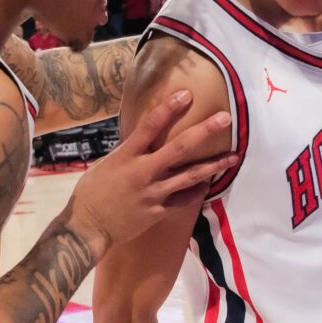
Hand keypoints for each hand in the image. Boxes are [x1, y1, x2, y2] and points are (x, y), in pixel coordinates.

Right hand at [65, 91, 238, 254]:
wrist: (88, 228)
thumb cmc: (91, 193)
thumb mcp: (106, 165)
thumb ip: (128, 153)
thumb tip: (144, 141)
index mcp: (126, 157)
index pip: (149, 126)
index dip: (168, 108)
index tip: (186, 94)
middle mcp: (143, 172)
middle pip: (179, 148)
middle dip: (204, 131)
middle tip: (224, 118)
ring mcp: (154, 193)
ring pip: (190, 176)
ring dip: (214, 165)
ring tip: (233, 156)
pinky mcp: (159, 212)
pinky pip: (184, 199)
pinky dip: (197, 190)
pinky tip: (209, 182)